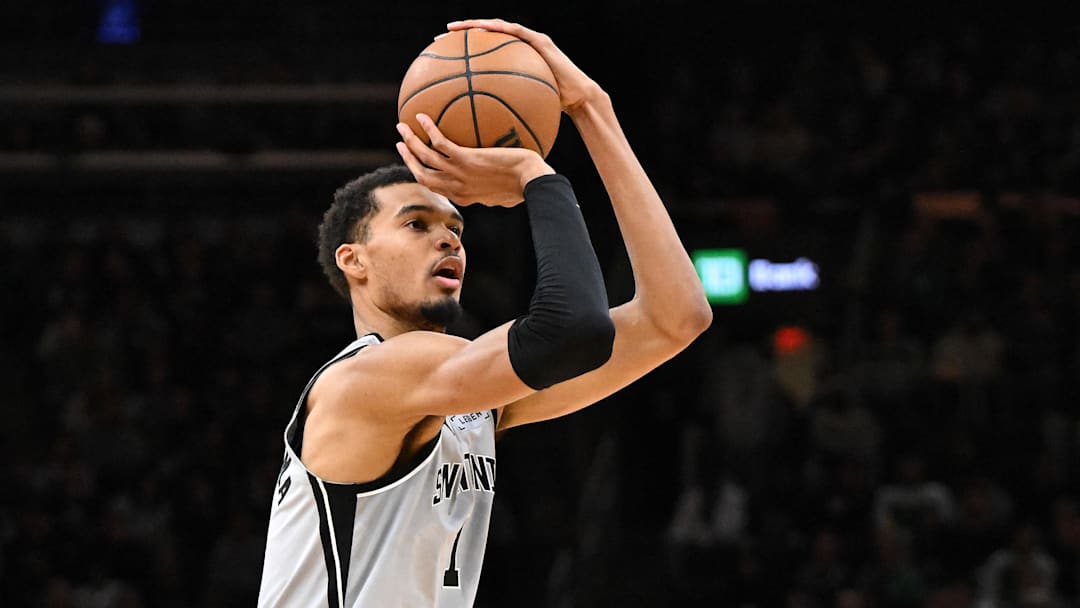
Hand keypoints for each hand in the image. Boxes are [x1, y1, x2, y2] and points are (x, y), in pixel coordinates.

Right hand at [395, 113, 553, 206]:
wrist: (532, 181)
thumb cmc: (527, 186)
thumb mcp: (507, 194)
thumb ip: (496, 188)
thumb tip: (502, 180)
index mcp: (464, 196)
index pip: (437, 187)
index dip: (422, 174)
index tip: (417, 164)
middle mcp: (456, 187)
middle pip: (422, 175)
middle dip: (408, 159)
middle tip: (400, 144)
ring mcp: (459, 173)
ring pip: (425, 158)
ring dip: (410, 142)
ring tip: (401, 126)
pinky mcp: (465, 160)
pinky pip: (440, 142)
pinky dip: (428, 129)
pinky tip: (421, 116)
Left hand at [446, 18, 603, 114]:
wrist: (578, 99)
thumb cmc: (551, 109)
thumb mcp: (520, 112)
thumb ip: (500, 113)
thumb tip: (478, 131)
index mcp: (512, 66)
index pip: (482, 57)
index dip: (460, 57)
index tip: (439, 61)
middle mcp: (518, 51)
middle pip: (484, 39)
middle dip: (460, 38)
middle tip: (436, 42)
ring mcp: (529, 43)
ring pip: (496, 28)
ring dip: (474, 26)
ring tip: (452, 29)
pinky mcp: (540, 41)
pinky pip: (515, 32)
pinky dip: (498, 28)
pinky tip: (481, 29)